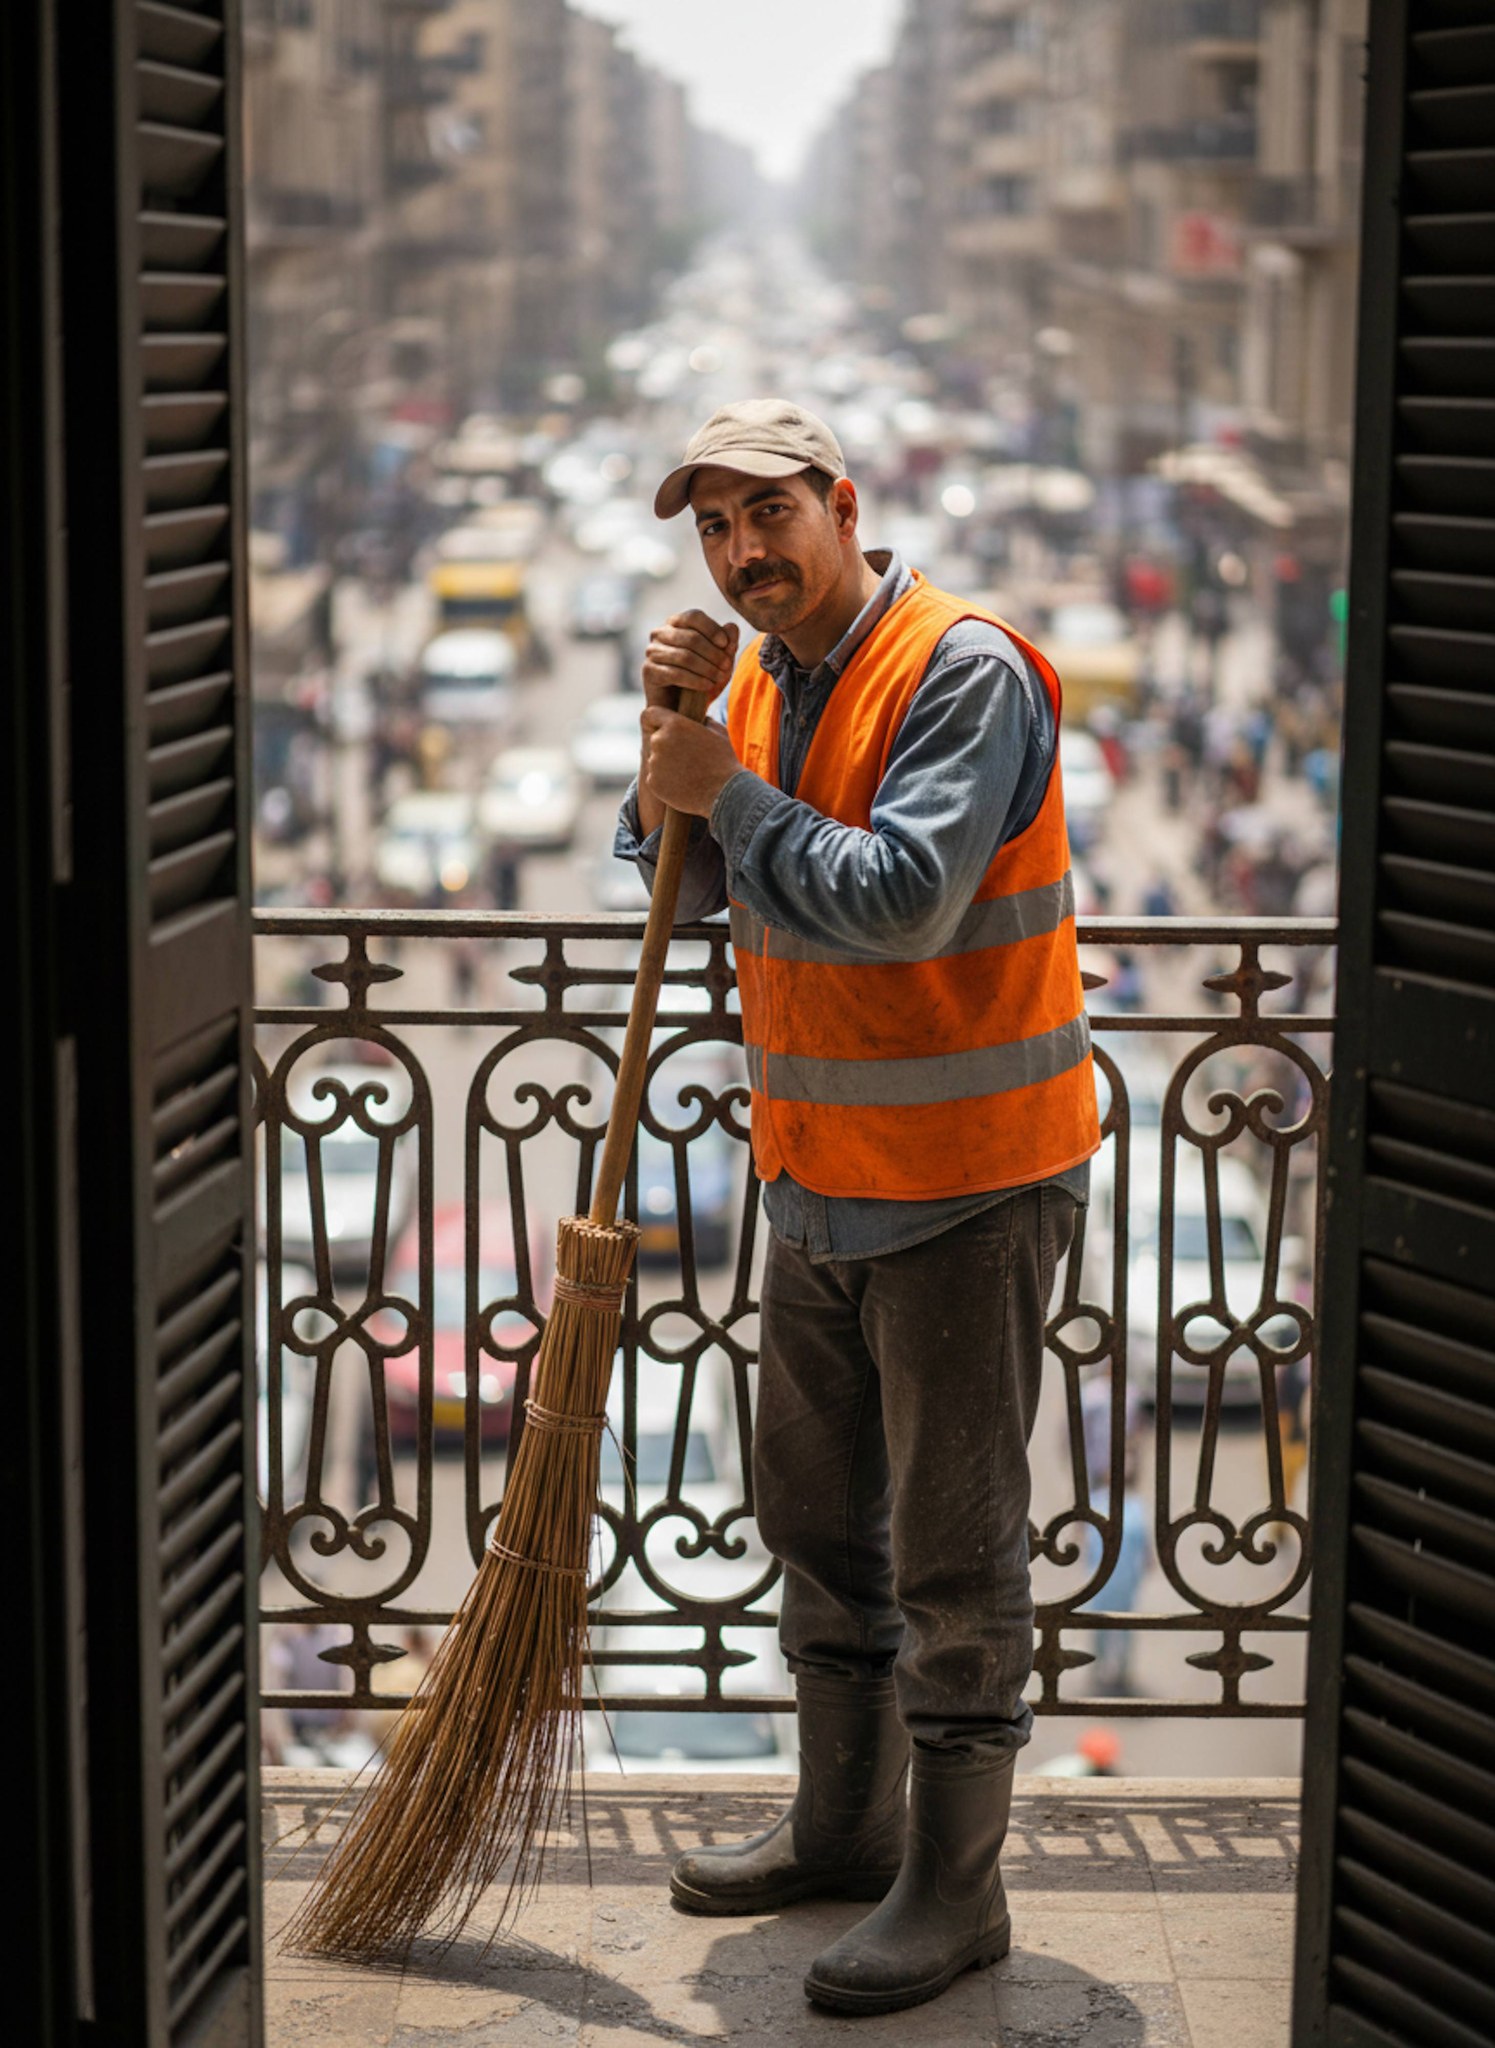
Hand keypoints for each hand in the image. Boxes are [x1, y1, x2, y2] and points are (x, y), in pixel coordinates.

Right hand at [640, 610, 738, 709]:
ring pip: (684, 656)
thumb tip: (732, 627)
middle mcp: (660, 633)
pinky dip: (695, 680)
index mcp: (676, 623)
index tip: (727, 645)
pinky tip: (708, 686)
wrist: (682, 707)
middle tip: (727, 666)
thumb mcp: (720, 660)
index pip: (693, 617)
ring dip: (707, 668)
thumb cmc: (702, 677)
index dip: (712, 629)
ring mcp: (652, 651)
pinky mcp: (649, 671)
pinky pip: (675, 674)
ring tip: (720, 677)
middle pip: (691, 637)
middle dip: (714, 653)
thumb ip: (728, 642)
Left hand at [640, 705, 741, 819]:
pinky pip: (655, 778)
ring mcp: (654, 763)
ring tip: (689, 774)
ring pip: (655, 760)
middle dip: (667, 746)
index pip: (649, 715)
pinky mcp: (652, 782)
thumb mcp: (718, 732)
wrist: (725, 792)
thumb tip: (700, 719)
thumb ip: (703, 721)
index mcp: (674, 724)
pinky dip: (666, 781)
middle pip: (655, 739)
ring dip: (666, 765)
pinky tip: (684, 785)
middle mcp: (659, 740)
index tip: (661, 728)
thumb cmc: (725, 761)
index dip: (654, 721)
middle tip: (686, 758)